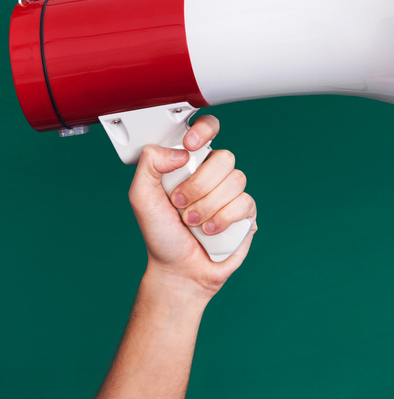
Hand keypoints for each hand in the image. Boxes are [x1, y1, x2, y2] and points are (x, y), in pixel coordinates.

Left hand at [128, 115, 256, 302]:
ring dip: (207, 207)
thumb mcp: (141, 198)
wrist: (179, 269)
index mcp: (190, 163)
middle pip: (224, 157)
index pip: (208, 129)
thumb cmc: (161, 234)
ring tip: (192, 222)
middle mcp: (214, 174)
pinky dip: (222, 220)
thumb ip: (149, 165)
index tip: (190, 145)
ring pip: (235, 181)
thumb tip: (180, 152)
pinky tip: (210, 231)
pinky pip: (244, 203)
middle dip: (198, 185)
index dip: (205, 130)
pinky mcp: (246, 212)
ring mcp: (232, 192)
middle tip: (180, 204)